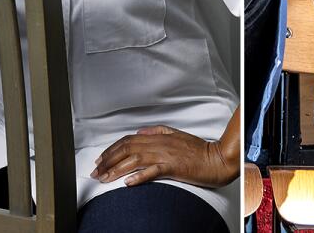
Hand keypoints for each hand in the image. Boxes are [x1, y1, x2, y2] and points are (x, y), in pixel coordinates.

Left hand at [90, 125, 237, 188]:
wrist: (217, 159)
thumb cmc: (199, 150)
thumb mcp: (177, 134)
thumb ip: (158, 130)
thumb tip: (141, 130)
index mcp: (159, 136)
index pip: (128, 140)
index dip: (111, 149)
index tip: (101, 160)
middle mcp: (159, 144)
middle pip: (127, 149)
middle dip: (108, 160)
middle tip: (96, 172)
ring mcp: (165, 155)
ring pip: (134, 160)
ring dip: (116, 170)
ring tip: (104, 179)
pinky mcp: (172, 167)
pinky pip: (152, 171)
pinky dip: (138, 177)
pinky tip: (127, 183)